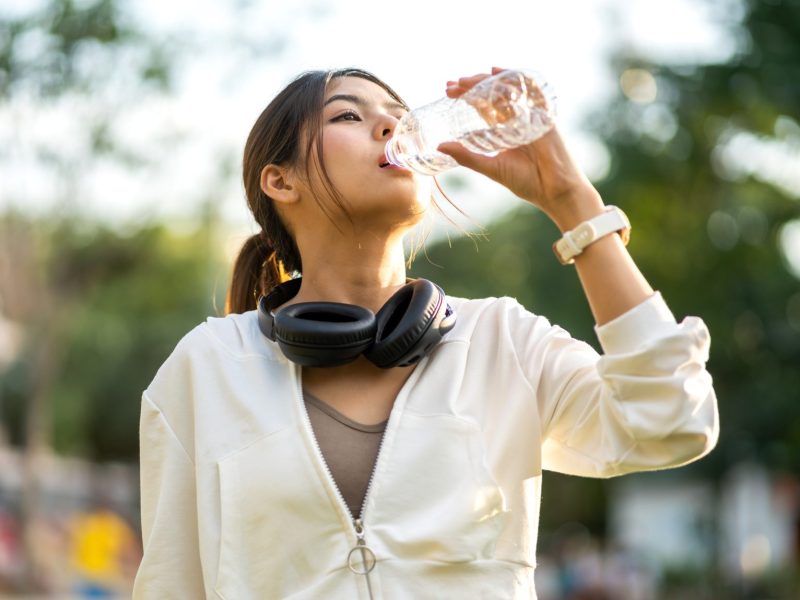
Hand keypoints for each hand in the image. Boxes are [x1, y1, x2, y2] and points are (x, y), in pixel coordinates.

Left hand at [438, 67, 604, 230]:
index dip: (467, 96)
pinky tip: (496, 72)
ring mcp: (531, 115)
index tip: (447, 92)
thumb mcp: (490, 167)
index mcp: (505, 130)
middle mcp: (517, 119)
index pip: (484, 106)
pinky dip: (515, 77)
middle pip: (493, 94)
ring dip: (486, 81)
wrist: (553, 191)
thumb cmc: (526, 182)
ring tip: (466, 81)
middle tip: (451, 85)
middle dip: (472, 86)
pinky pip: (530, 89)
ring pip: (508, 89)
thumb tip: (439, 146)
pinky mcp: (543, 115)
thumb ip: (466, 156)